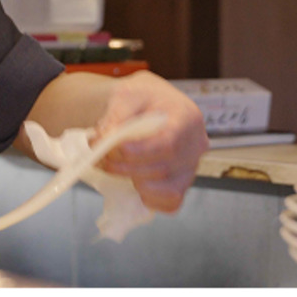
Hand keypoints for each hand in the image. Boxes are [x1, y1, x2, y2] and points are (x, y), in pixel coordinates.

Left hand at [94, 70, 208, 212]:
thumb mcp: (125, 94)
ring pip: (169, 189)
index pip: (169, 143)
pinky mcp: (182, 184)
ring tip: (112, 165)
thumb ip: (115, 115)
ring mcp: (191, 167)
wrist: (145, 105)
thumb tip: (105, 138)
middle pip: (165, 168)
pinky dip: (149, 198)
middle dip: (126, 167)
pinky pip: (171, 203)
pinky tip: (131, 180)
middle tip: (100, 156)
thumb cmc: (139, 98)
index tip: (114, 148)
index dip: (140, 152)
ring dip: (134, 182)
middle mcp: (196, 145)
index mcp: (187, 117)